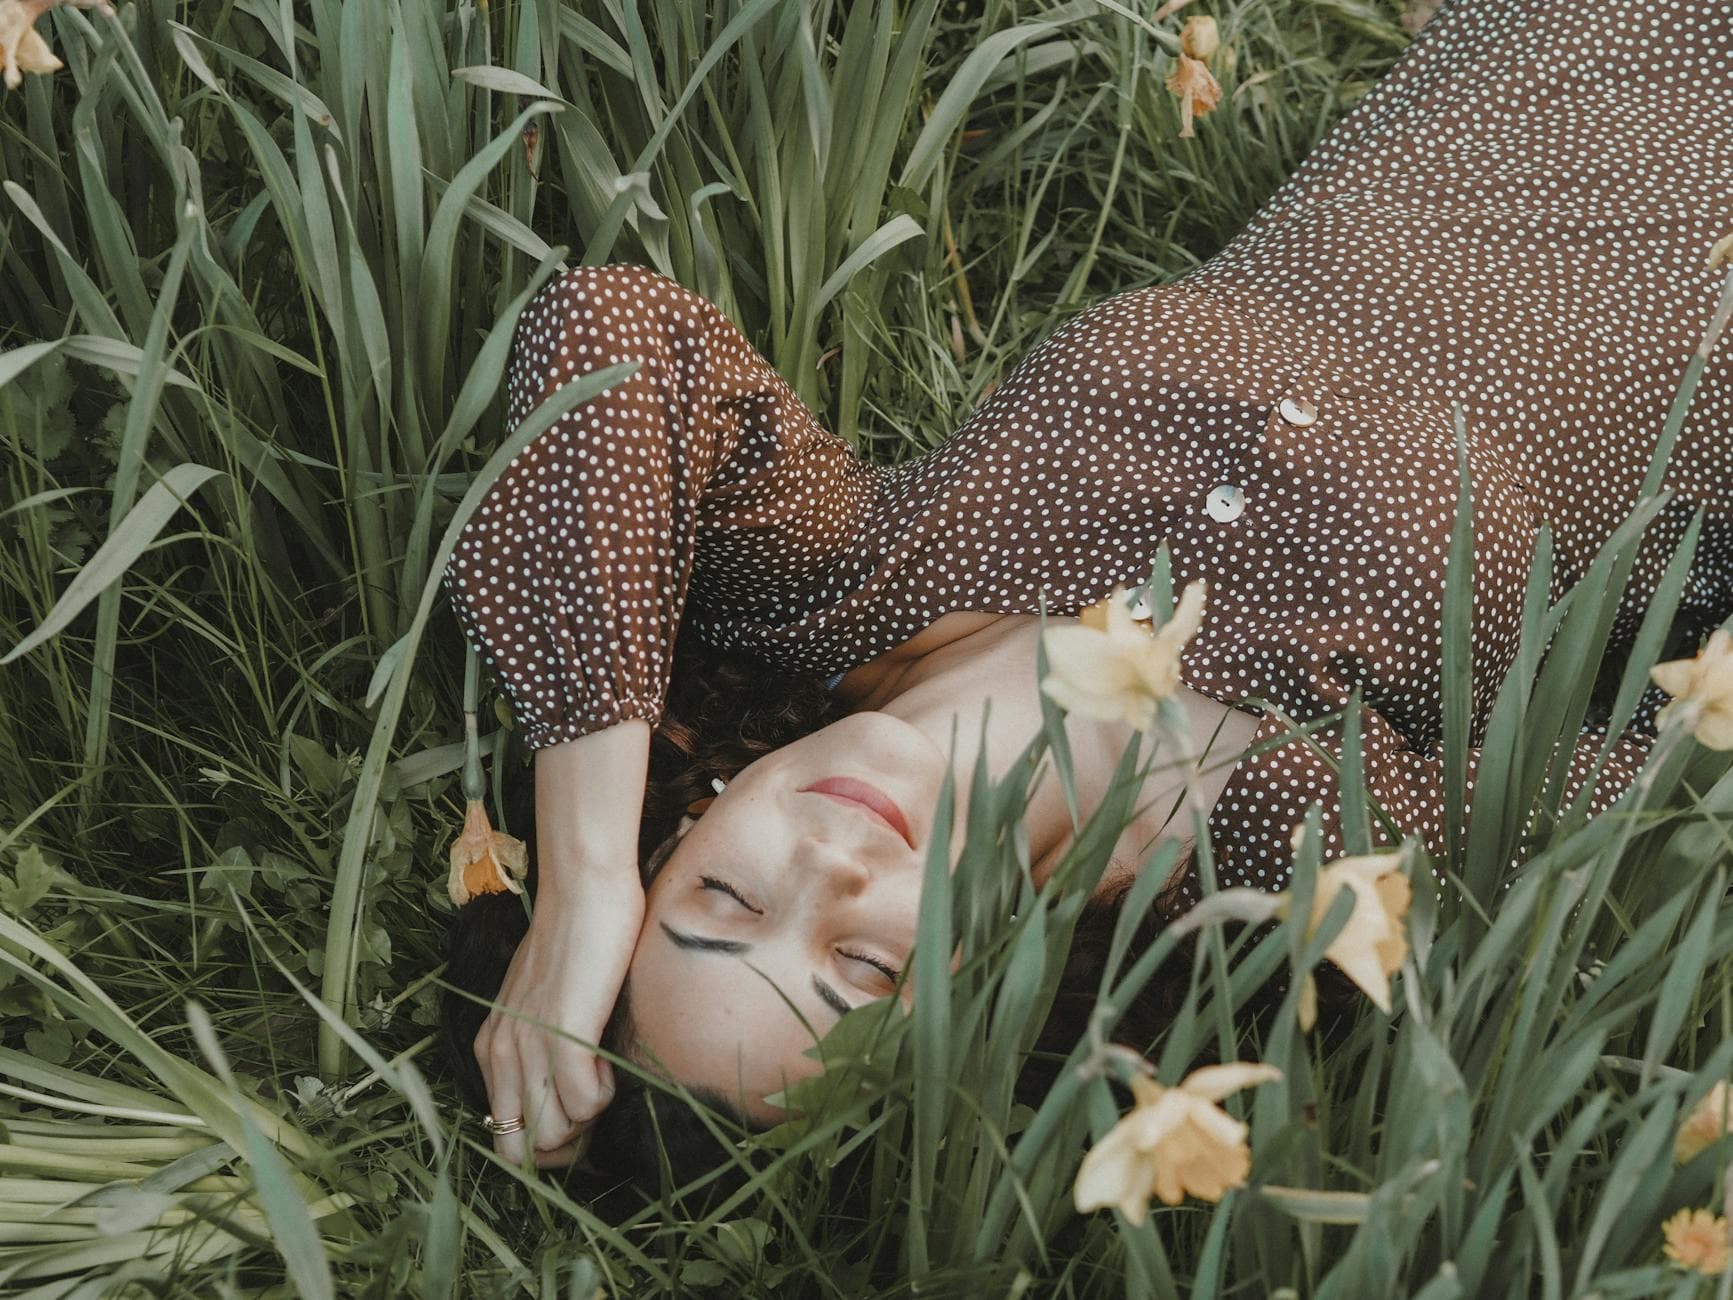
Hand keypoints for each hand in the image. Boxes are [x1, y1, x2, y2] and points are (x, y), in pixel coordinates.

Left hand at [473, 874, 644, 1166]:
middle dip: (566, 1143)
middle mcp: (501, 1054)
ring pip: (555, 1135)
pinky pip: (585, 1105)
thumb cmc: (574, 936)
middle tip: (593, 1101)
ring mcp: (529, 1048)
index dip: (548, 1139)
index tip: (577, 1109)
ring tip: (602, 1071)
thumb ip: (540, 1038)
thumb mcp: (541, 997)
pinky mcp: (564, 1038)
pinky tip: (608, 1059)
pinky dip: (605, 1094)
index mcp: (492, 1047)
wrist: (584, 891)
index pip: (504, 1137)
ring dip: (588, 1117)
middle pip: (521, 1151)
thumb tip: (567, 1082)